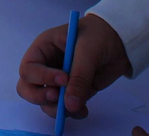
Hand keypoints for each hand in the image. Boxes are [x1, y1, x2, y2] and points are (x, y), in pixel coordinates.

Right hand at [16, 14, 131, 118]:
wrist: (120, 41)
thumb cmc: (98, 35)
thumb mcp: (88, 51)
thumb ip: (79, 77)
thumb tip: (69, 106)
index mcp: (43, 49)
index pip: (28, 69)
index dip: (41, 78)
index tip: (64, 79)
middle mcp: (46, 66)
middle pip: (28, 88)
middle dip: (40, 97)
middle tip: (58, 99)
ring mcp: (58, 81)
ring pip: (45, 102)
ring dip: (58, 109)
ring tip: (76, 108)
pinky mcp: (72, 92)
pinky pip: (63, 108)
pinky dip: (72, 113)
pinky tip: (83, 110)